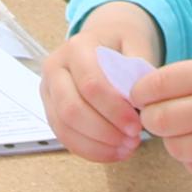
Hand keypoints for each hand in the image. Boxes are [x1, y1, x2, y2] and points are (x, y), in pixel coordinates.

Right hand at [41, 5, 161, 163]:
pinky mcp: (50, 109)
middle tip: (133, 140)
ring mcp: (49, 89)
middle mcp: (55, 67)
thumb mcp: (137, 43)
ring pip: (64, 126)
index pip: (91, 84)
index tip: (138, 125)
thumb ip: (140, 67)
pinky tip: (113, 152)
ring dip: (97, 145)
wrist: (105, 38)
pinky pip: (64, 136)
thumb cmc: (121, 42)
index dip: (114, 110)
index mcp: (76, 47)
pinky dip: (89, 150)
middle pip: (71, 109)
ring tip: (126, 148)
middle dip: (104, 131)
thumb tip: (141, 98)